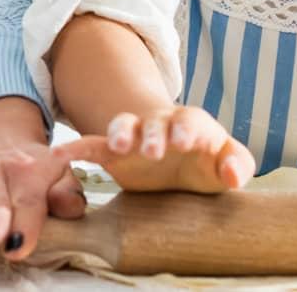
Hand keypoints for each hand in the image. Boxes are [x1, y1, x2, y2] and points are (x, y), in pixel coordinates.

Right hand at [53, 105, 254, 193]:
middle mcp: (160, 125)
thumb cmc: (207, 162)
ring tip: (116, 147)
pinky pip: (91, 146)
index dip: (185, 129)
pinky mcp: (113, 153)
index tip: (183, 142)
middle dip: (152, 134)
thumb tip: (232, 175)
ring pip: (124, 125)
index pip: (190, 121)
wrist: (177, 164)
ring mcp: (135, 137)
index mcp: (191, 125)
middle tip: (152, 150)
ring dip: (120, 132)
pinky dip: (75, 148)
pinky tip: (59, 156)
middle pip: (155, 122)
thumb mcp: (227, 165)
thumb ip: (237, 165)